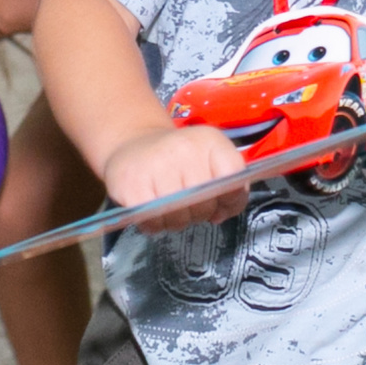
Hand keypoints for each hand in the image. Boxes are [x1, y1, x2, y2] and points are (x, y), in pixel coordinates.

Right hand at [101, 124, 246, 232]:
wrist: (133, 144)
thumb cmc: (178, 160)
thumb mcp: (210, 161)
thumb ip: (230, 187)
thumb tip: (220, 215)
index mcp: (209, 140)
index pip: (233, 174)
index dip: (230, 197)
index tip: (218, 200)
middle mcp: (184, 147)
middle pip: (205, 203)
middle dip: (199, 213)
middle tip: (187, 204)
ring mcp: (156, 164)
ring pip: (179, 216)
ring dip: (175, 221)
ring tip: (168, 206)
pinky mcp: (132, 184)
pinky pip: (153, 222)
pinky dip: (154, 224)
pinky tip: (151, 210)